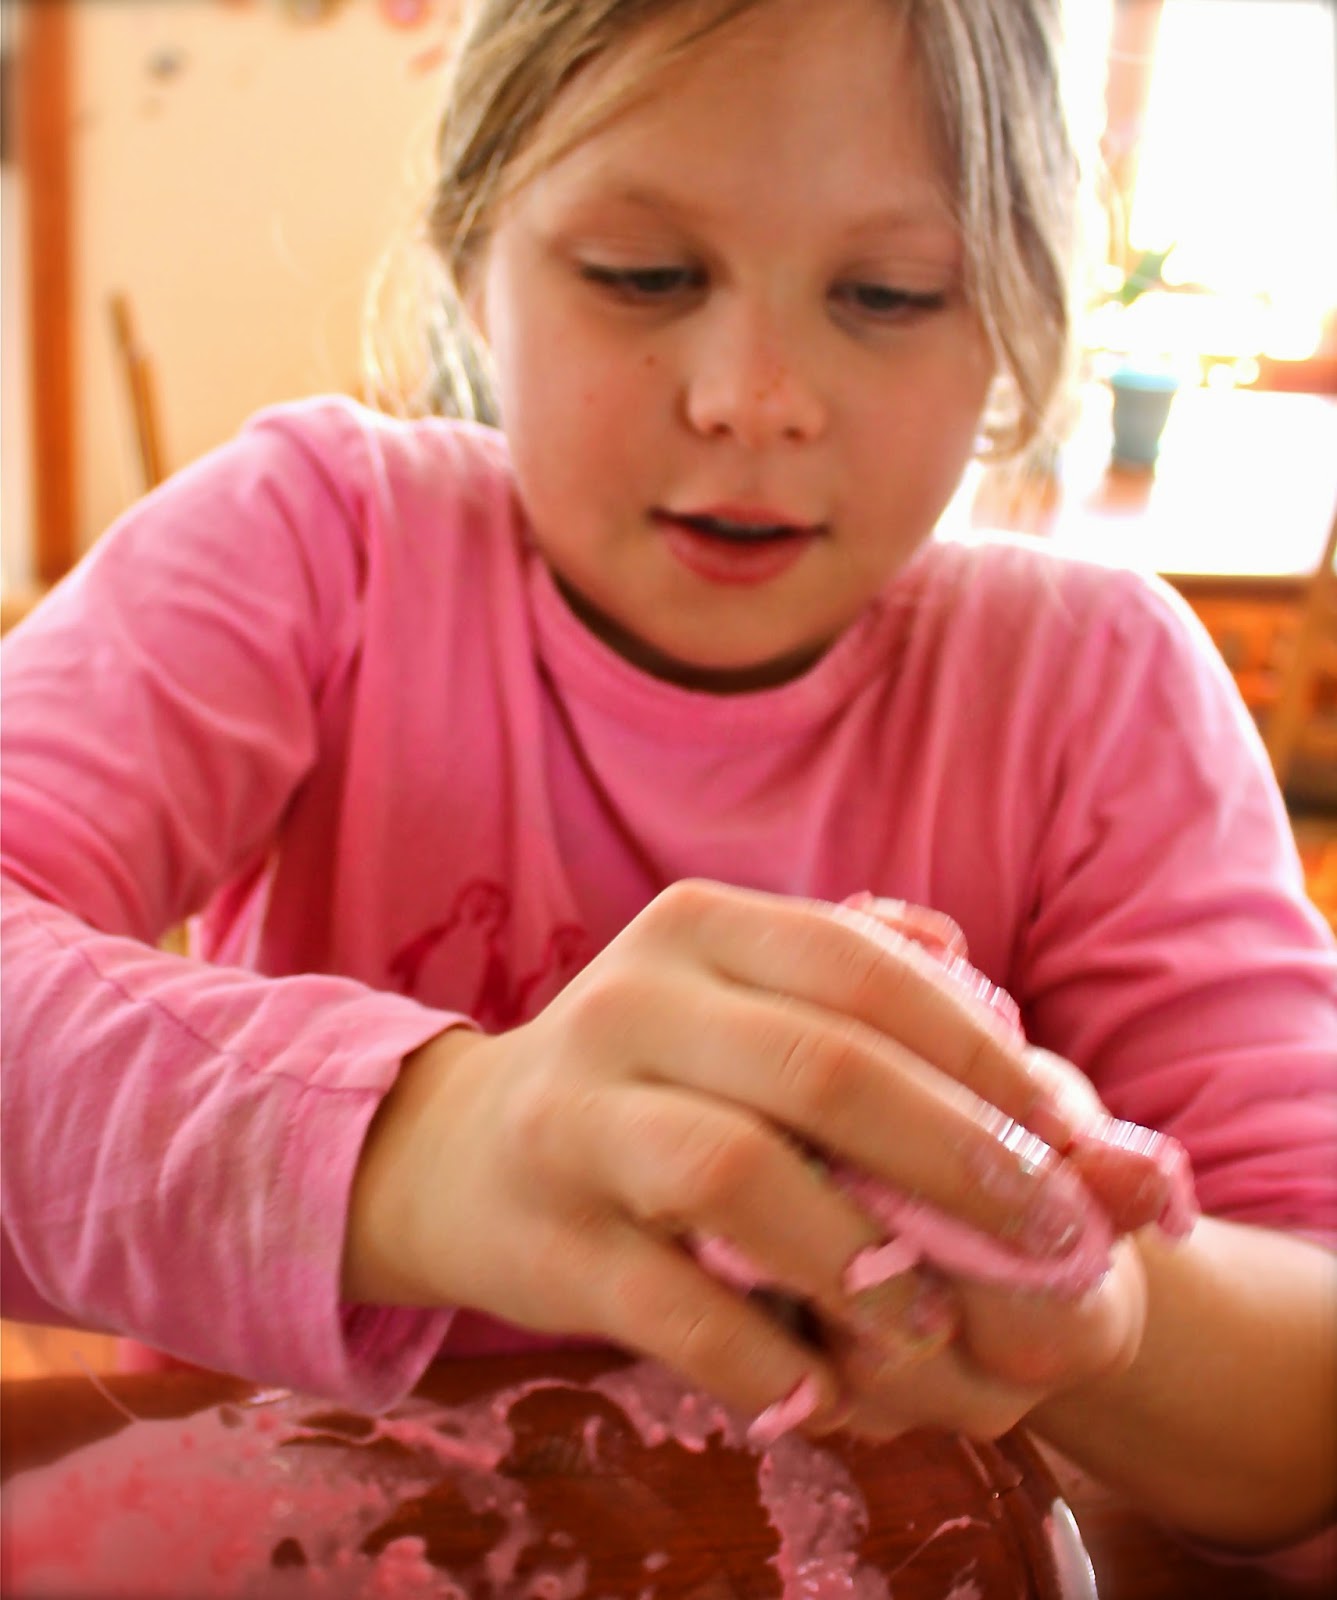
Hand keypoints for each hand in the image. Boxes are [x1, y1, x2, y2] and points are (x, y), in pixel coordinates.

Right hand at [344, 880, 1136, 1431]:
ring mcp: (573, 1115)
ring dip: (862, 1260)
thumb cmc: (667, 1076)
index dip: (985, 1056)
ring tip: (931, 1320)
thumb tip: (1085, 1118)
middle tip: (1051, 1238)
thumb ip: (909, 1031)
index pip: (866, 969)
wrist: (468, 1152)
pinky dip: (768, 1362)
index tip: (1073, 1141)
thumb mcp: (762, 1012)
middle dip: (962, 1160)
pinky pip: (673, 1309)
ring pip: (735, 1174)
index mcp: (702, 928)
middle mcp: (630, 1000)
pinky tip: (825, 1388)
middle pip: (823, 1069)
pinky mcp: (545, 1238)